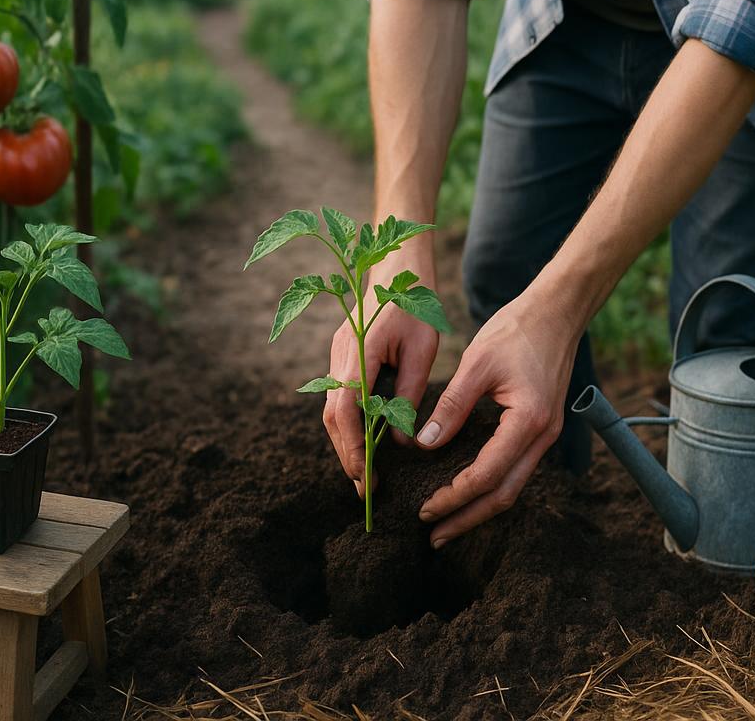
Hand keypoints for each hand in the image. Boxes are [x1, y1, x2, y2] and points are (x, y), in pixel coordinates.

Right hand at [324, 256, 440, 494]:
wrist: (397, 264)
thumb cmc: (415, 303)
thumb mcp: (422, 349)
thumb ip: (408, 393)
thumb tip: (399, 439)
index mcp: (358, 353)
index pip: (346, 412)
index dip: (353, 448)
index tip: (369, 478)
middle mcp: (340, 356)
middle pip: (332, 417)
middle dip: (346, 455)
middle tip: (367, 489)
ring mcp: (337, 355)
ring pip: (332, 409)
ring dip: (345, 443)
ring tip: (367, 475)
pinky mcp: (344, 356)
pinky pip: (339, 396)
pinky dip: (349, 424)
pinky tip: (366, 442)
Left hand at [414, 288, 577, 546]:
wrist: (557, 312)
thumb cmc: (516, 330)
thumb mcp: (476, 364)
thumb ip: (451, 407)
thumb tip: (424, 445)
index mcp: (528, 421)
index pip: (486, 475)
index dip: (454, 496)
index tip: (426, 508)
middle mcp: (543, 435)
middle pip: (504, 494)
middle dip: (468, 518)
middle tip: (434, 535)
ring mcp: (547, 434)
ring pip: (513, 486)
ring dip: (480, 507)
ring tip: (448, 522)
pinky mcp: (542, 428)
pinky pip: (517, 469)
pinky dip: (492, 486)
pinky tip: (470, 490)